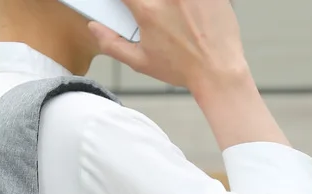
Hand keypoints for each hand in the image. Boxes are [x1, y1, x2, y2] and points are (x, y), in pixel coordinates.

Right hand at [89, 0, 250, 96]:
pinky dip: (187, 3)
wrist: (217, 70)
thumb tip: (94, 27)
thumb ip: (112, 43)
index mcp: (148, 11)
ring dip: (168, 4)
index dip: (122, 0)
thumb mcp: (140, 62)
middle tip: (149, 11)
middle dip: (144, 3)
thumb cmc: (180, 68)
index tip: (124, 4)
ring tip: (170, 12)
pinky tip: (187, 11)